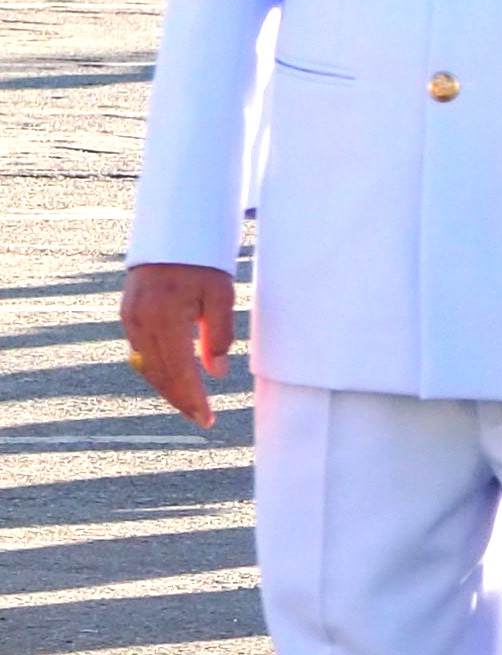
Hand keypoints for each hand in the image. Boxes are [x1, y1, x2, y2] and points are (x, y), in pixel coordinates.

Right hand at [119, 262, 238, 428]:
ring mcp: (130, 320)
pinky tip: (174, 380)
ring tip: (190, 404)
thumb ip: (219, 335)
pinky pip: (141, 353)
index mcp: (166, 318)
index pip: (180, 371)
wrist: (171, 236)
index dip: (193, 398)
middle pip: (160, 374)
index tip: (207, 418)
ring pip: (147, 367)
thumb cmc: (203, 265)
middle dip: (180, 399)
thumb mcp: (221, 296)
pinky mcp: (127, 316)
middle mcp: (141, 322)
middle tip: (200, 418)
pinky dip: (157, 371)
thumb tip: (215, 373)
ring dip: (167, 388)